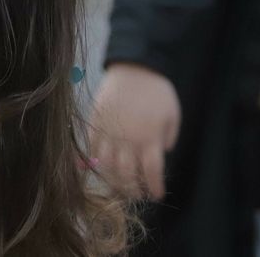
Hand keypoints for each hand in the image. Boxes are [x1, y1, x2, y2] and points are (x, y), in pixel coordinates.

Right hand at [91, 63, 180, 199]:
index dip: (154, 187)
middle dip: (132, 190)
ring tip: (117, 186)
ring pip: (106, 166)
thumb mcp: (173, 115)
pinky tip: (88, 170)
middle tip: (137, 194)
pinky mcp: (95, 123)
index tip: (156, 194)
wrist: (135, 66)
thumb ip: (168, 138)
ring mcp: (108, 132)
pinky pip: (88, 147)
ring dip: (112, 180)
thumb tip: (162, 153)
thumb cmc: (158, 91)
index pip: (151, 172)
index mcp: (149, 138)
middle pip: (126, 175)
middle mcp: (127, 139)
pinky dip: (86, 161)